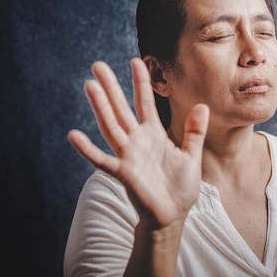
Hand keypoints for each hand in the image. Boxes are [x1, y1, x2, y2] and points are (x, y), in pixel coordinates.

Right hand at [67, 58, 208, 228]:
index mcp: (154, 135)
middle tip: (98, 65)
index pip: (145, 103)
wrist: (174, 215)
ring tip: (90, 86)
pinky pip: (103, 160)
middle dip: (111, 87)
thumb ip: (195, 131)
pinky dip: (88, 149)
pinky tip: (74, 135)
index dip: (140, 83)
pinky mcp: (124, 173)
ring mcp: (129, 156)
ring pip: (111, 126)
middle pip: (121, 109)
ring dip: (100, 107)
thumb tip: (202, 106)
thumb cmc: (181, 187)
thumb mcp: (191, 155)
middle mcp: (138, 141)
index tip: (136, 61)